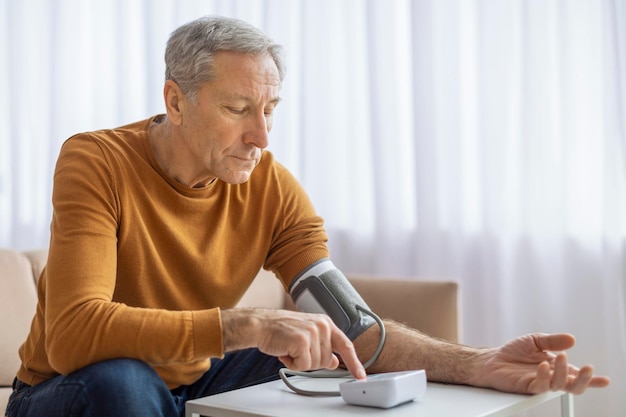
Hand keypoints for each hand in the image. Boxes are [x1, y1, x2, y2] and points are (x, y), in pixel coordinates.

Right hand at [222, 308, 365, 378]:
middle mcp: (322, 325)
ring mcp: (313, 332)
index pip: (346, 345)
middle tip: (296, 349)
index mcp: (325, 323)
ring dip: (300, 362)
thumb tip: (334, 361)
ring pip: (315, 365)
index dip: (354, 362)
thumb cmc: (280, 330)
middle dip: (310, 361)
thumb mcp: (307, 335)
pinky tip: (285, 351)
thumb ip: (323, 347)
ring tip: (290, 348)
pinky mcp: (302, 341)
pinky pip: (303, 365)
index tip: (360, 375)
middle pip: (326, 361)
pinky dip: (292, 363)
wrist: (261, 325)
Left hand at [477, 333, 609, 393]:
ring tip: (560, 357)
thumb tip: (572, 339)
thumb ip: (553, 341)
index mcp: (557, 367)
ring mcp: (541, 383)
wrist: (492, 359)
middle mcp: (551, 377)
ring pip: (560, 385)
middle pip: (574, 386)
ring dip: (563, 372)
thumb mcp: (535, 340)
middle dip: (584, 380)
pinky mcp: (528, 386)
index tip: (605, 380)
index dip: (592, 380)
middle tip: (586, 369)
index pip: (576, 375)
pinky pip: (541, 385)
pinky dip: (545, 375)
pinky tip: (543, 365)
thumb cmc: (513, 352)